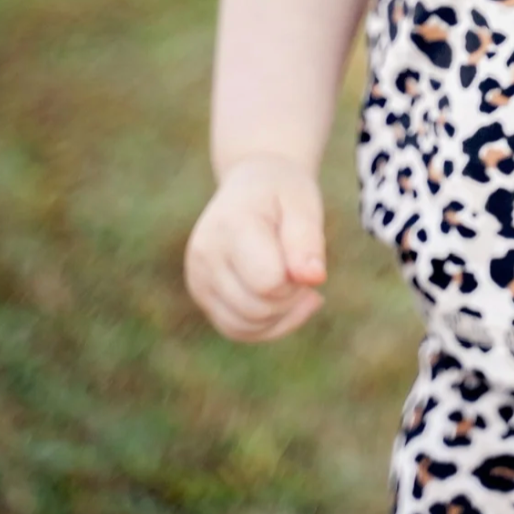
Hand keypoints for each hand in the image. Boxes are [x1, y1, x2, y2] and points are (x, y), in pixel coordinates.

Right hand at [184, 156, 326, 342]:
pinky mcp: (202, 293)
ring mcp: (198, 277)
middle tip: (303, 266)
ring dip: (282, 313)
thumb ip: (308, 240)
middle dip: (291, 296)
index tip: (304, 255)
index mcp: (231, 225)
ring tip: (295, 281)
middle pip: (258, 308)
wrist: (252, 183)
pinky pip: (237, 330)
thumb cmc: (283, 192)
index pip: (268, 282)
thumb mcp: (303, 203)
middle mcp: (205, 255)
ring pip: (247, 327)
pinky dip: (268, 325)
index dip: (297, 279)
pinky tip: (288, 303)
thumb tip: (315, 279)